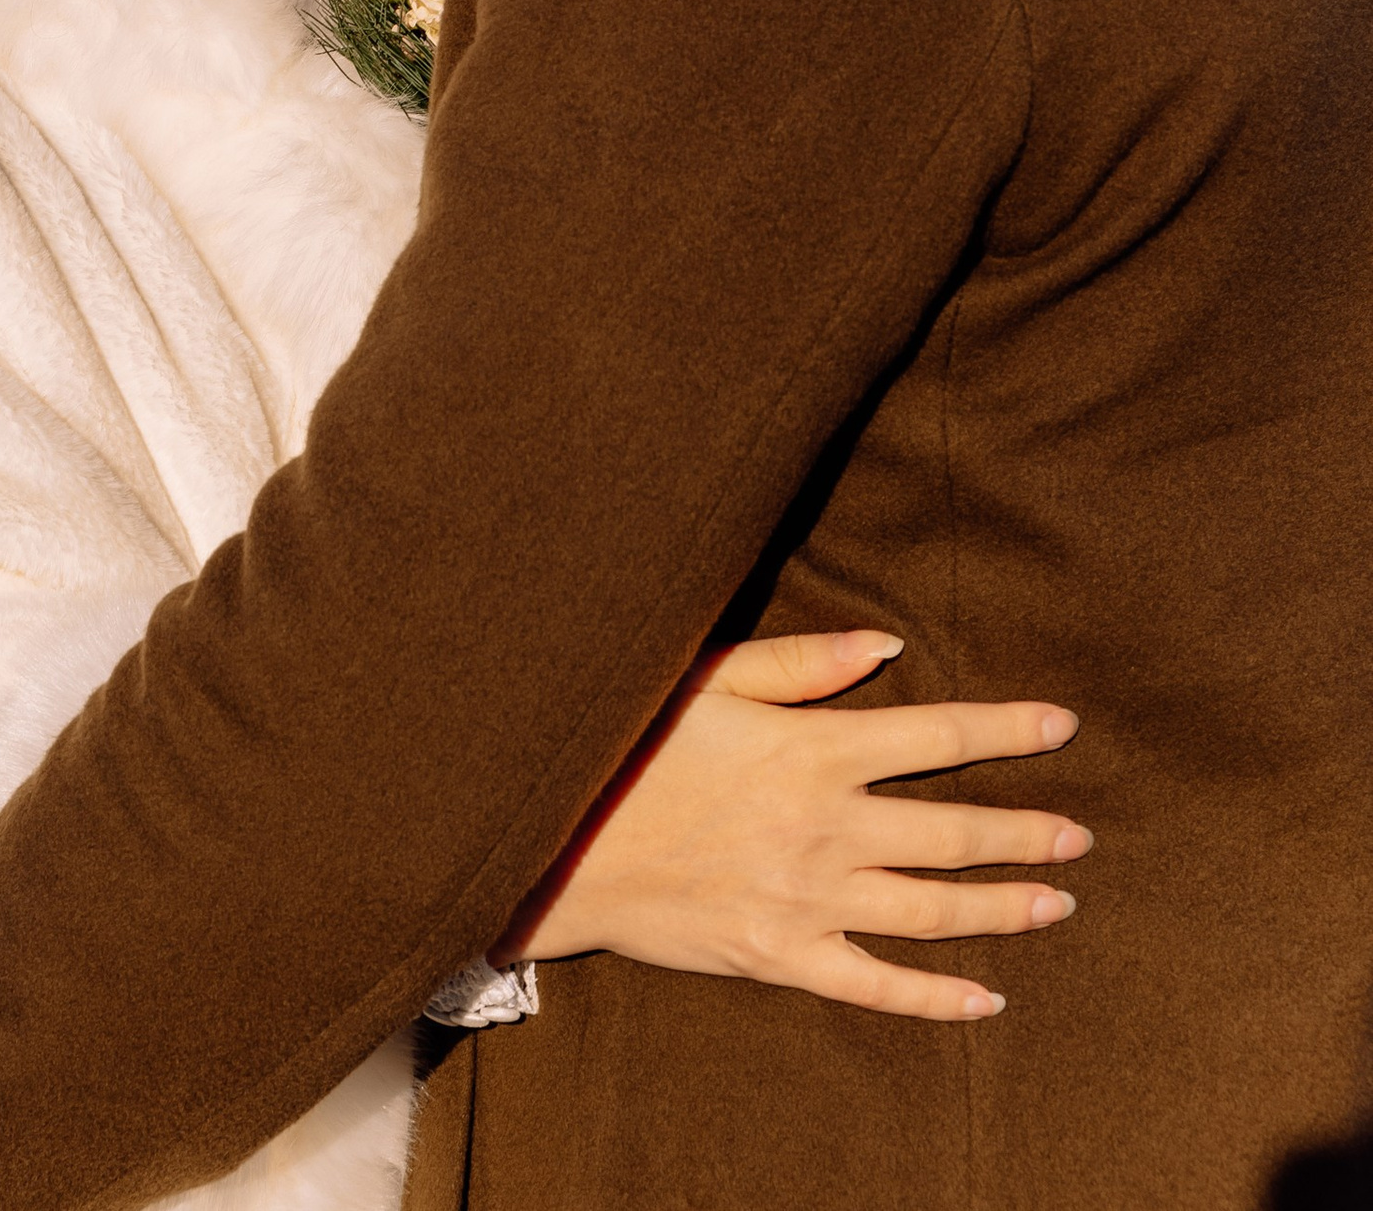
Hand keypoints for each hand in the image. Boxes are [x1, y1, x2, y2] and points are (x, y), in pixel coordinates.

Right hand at [505, 629, 1088, 1021]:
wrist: (564, 843)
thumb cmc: (637, 746)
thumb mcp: (710, 677)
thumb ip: (804, 662)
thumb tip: (887, 644)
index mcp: (814, 751)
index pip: (937, 738)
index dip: (1007, 729)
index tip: (1062, 725)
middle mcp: (826, 828)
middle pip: (953, 832)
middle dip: (1026, 831)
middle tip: (1080, 834)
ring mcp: (809, 901)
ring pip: (932, 911)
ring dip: (1004, 907)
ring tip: (1059, 903)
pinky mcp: (783, 957)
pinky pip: (878, 986)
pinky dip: (937, 997)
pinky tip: (987, 998)